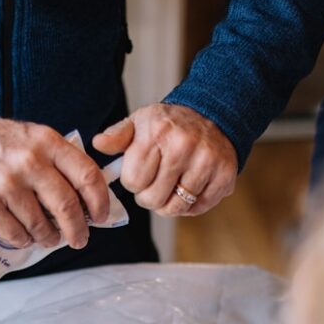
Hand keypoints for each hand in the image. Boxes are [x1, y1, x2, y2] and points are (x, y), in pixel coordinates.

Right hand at [0, 116, 109, 249]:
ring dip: (50, 238)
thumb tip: (89, 198)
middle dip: (78, 230)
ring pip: (42, 226)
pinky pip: (18, 235)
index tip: (101, 216)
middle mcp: (28, 161)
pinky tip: (22, 233)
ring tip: (48, 237)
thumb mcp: (31, 138)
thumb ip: (59, 161)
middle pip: (68, 206)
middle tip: (79, 240)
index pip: (87, 175)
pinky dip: (24, 240)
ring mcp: (6, 185)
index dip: (100, 201)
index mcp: (45, 142)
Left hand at [93, 103, 236, 217]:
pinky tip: (189, 188)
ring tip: (171, 187)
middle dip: (149, 196)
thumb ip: (117, 136)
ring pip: (176, 208)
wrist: (212, 115)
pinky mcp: (225, 176)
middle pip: (153, 199)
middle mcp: (183, 146)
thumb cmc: (169, 125)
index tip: (141, 172)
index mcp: (158, 133)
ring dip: (169, 204)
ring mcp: (207, 162)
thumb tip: (98, 144)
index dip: (134, 182)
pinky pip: (198, 208)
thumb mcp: (139, 123)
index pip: (133, 182)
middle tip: (156, 183)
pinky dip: (191, 205)